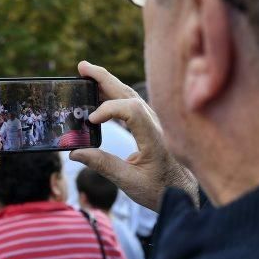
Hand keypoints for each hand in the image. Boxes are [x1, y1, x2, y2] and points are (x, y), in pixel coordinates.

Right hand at [69, 61, 197, 209]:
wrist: (183, 192)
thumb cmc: (160, 189)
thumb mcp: (129, 182)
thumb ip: (103, 165)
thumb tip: (75, 152)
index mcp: (154, 138)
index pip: (132, 110)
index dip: (109, 109)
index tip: (91, 121)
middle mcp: (156, 124)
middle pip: (129, 93)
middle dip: (104, 78)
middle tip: (82, 67)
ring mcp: (154, 121)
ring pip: (130, 95)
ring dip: (107, 82)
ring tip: (86, 74)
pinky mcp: (150, 124)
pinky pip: (131, 103)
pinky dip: (113, 95)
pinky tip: (99, 93)